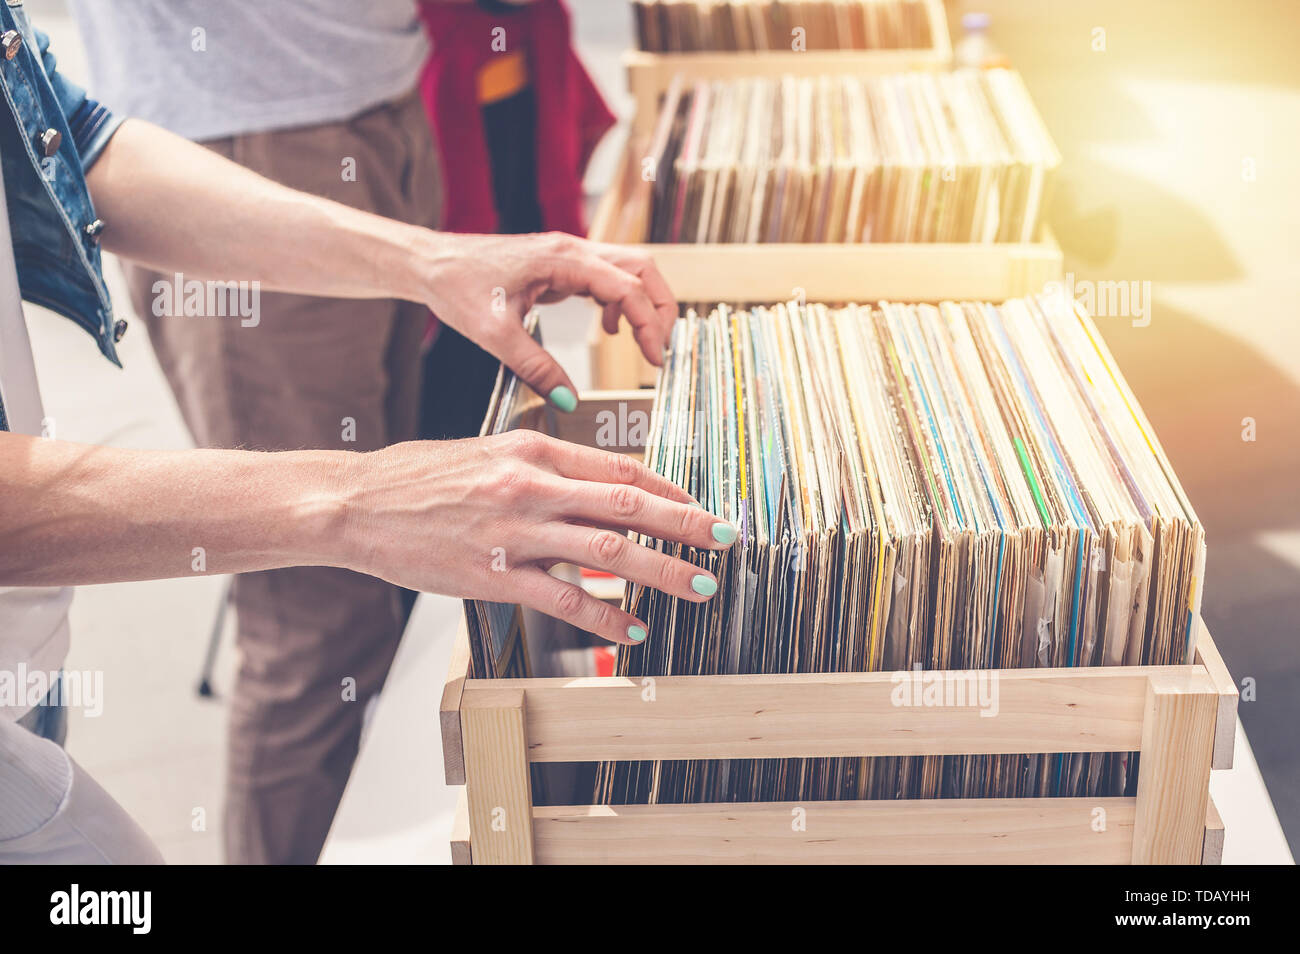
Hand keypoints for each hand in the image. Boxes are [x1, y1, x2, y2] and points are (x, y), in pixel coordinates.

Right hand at [337, 430, 734, 644]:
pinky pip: (562, 601)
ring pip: (607, 552)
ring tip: (699, 587)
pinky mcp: (493, 577)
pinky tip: (631, 630)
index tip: (701, 505)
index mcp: (533, 452)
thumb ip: (541, 465)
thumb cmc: (420, 477)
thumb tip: (594, 482)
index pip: (620, 468)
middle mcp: (532, 487)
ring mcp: (514, 534)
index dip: (670, 489)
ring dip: (661, 571)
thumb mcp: (487, 451)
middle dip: (686, 524)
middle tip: (727, 539)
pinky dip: (604, 618)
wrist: (358, 504)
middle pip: (628, 504)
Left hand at [416, 231, 676, 409]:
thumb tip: (568, 402)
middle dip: (661, 307)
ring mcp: (569, 254)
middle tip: (660, 350)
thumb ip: (535, 368)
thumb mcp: (494, 335)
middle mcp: (573, 250)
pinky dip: (620, 302)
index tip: (655, 360)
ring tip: (643, 343)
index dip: (649, 324)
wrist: (431, 263)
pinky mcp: (562, 264)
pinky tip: (607, 329)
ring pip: (630, 269)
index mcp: (563, 260)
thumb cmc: (457, 287)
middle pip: (643, 268)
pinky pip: (607, 277)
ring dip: (644, 303)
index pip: (628, 287)